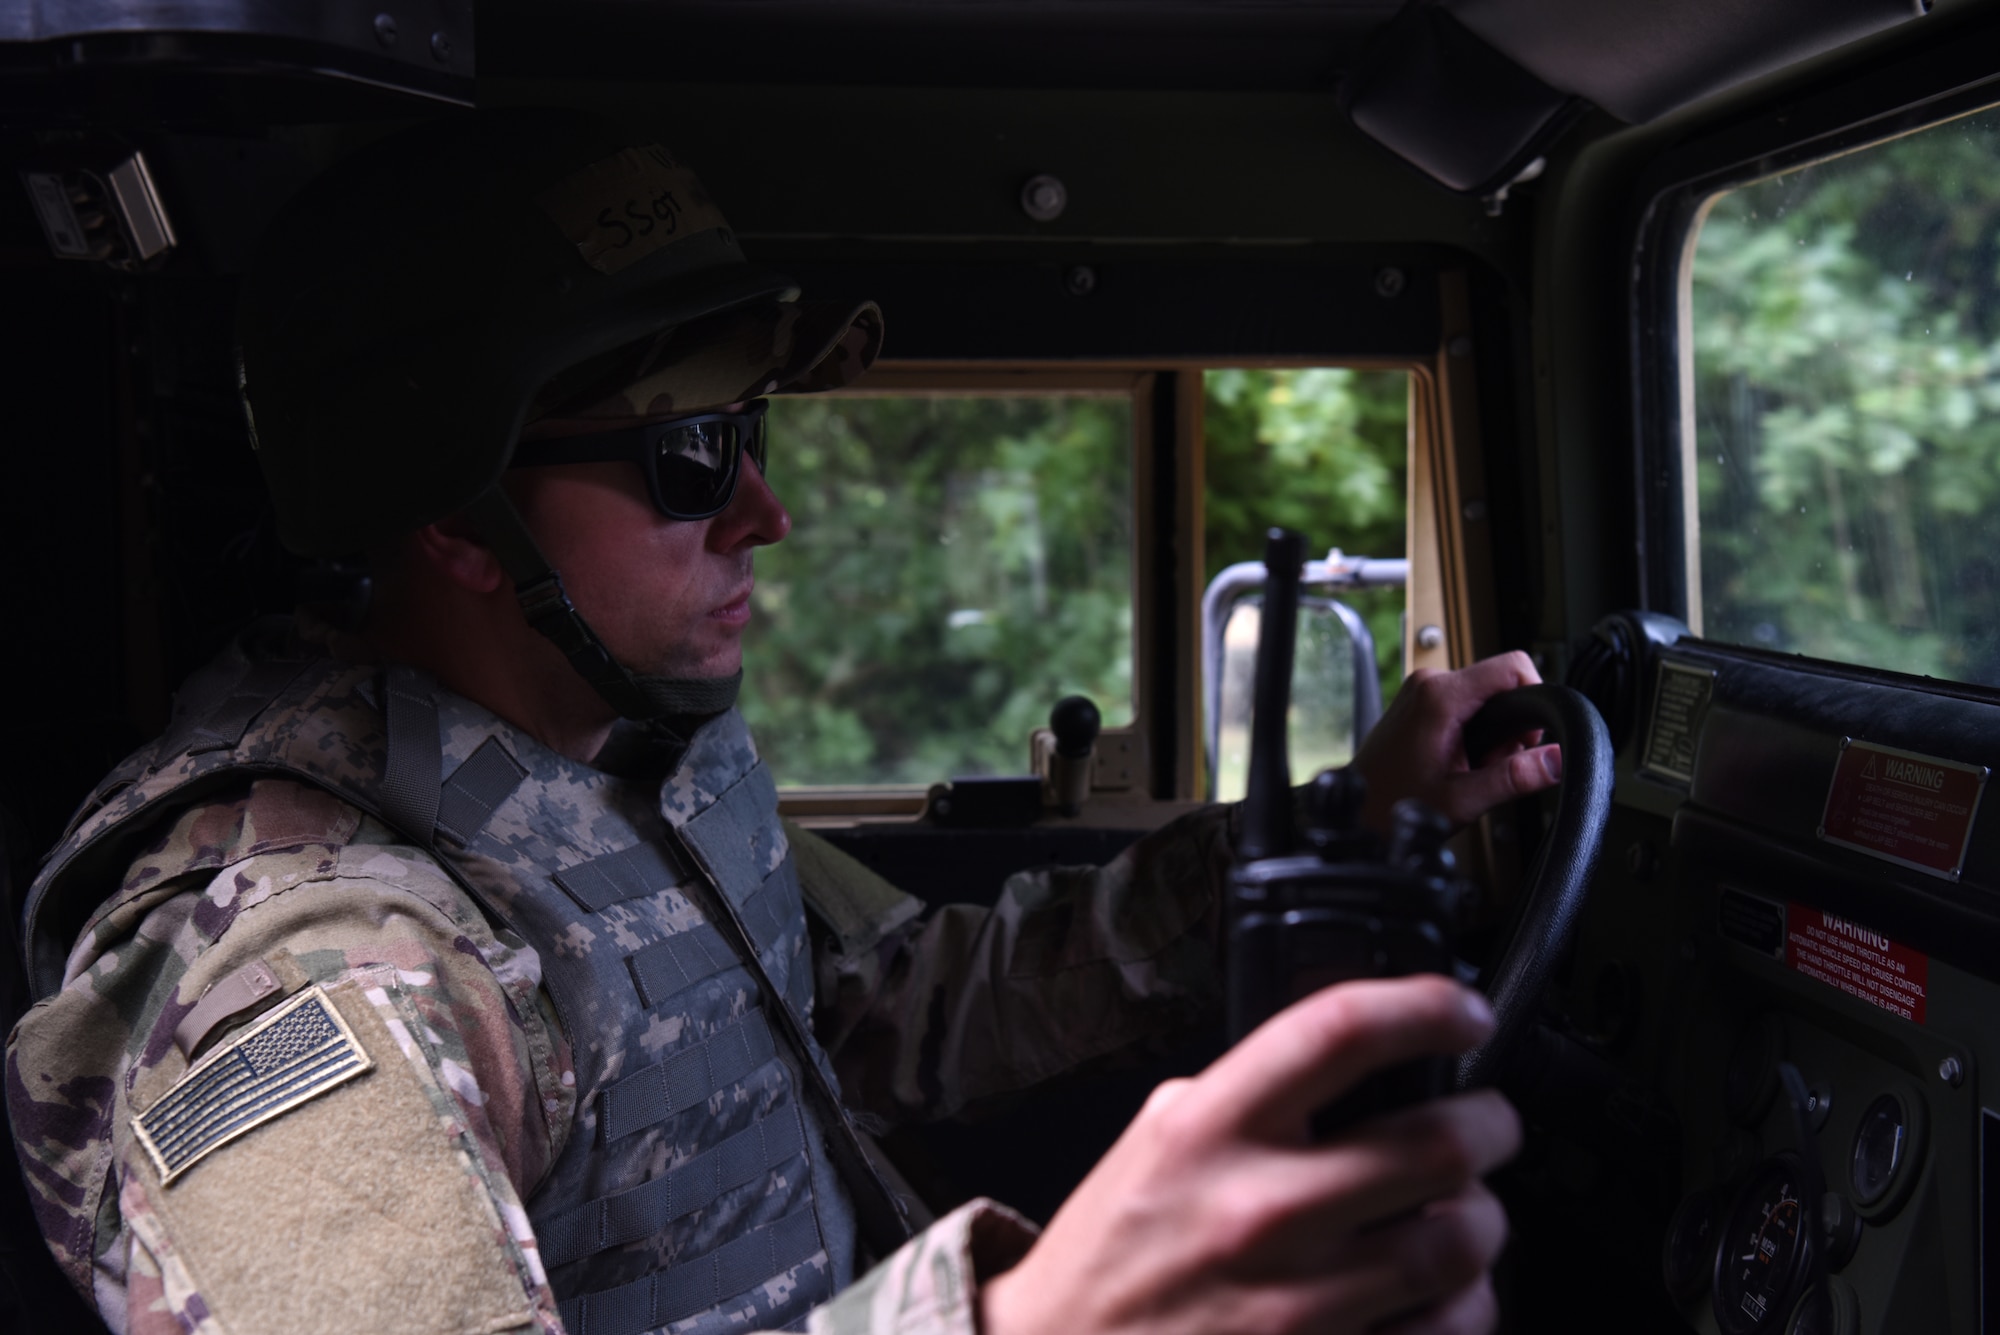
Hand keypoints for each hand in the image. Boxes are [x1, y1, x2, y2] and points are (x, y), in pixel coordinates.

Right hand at [978, 977, 1520, 1334]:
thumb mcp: (1151, 1144)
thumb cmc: (1108, 1261)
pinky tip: (1442, 1293)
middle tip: (1487, 1124)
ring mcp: (1295, 1302)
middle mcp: (1258, 1210)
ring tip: (1467, 1212)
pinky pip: (1446, 1330)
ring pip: (1459, 1243)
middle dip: (1490, 1126)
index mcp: (1210, 1131)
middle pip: (1437, 1142)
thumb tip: (1337, 1066)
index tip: (1463, 1012)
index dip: (1425, 1006)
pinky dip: (1465, 1307)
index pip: (1339, 1032)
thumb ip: (1238, 1097)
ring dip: (1483, 1220)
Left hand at [1351, 651, 1561, 830]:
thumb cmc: (1394, 803)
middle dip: (1510, 725)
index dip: (1535, 695)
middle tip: (1492, 763)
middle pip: (1501, 682)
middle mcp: (1429, 682)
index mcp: (1441, 696)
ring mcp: (1421, 689)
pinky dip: (1474, 729)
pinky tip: (1460, 759)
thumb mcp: (1463, 798)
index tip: (1529, 734)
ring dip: (1492, 730)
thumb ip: (1514, 778)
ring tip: (1472, 766)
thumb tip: (1556, 760)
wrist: (1358, 810)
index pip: (1513, 666)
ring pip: (1485, 694)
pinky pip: (1465, 701)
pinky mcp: (1419, 700)